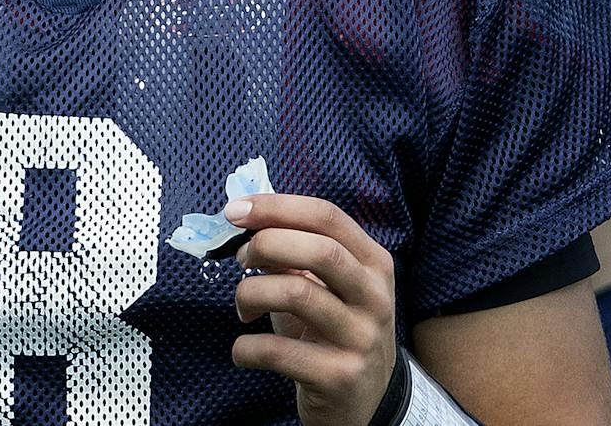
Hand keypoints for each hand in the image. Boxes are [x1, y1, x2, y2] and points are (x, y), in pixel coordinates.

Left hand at [225, 193, 396, 425]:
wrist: (363, 403)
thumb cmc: (330, 331)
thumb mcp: (322, 287)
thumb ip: (293, 252)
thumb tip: (243, 220)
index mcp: (373, 262)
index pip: (326, 216)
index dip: (276, 207)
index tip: (235, 211)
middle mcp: (375, 297)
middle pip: (320, 251)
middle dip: (266, 244)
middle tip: (240, 258)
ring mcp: (361, 339)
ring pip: (297, 294)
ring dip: (250, 293)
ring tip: (243, 306)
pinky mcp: (340, 377)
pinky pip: (279, 351)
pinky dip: (246, 347)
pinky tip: (243, 350)